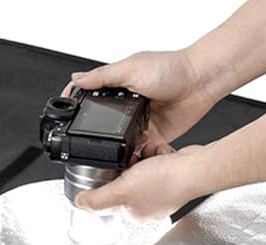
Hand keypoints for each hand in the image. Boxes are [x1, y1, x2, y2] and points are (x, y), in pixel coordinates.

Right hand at [63, 50, 217, 158]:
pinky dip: (135, 156)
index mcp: (118, 88)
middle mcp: (127, 107)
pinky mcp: (152, 137)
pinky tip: (131, 156)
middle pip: (103, 126)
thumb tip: (77, 79)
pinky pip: (139, 152)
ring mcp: (139, 123)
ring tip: (110, 153)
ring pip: (120, 142)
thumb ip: (103, 76)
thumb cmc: (171, 68)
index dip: (78, 110)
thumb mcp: (130, 68)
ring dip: (116, 148)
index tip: (66, 118)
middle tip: (88, 143)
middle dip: (96, 136)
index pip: (91, 100)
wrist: (199, 82)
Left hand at [75, 145, 208, 221]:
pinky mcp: (173, 175)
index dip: (111, 178)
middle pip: (127, 178)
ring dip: (142, 155)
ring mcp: (162, 190)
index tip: (115, 168)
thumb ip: (97, 199)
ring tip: (148, 154)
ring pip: (142, 166)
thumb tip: (79, 202)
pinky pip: (157, 158)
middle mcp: (149, 205)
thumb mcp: (121, 191)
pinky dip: (157, 151)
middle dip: (128, 164)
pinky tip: (159, 151)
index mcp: (135, 214)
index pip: (113, 196)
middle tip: (134, 158)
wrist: (193, 169)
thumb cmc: (165, 183)